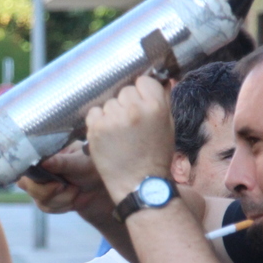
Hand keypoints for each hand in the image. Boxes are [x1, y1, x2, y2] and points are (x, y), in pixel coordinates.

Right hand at [16, 143, 111, 221]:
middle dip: (48, 191)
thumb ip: (62, 162)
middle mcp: (39, 168)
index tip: (54, 181)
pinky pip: (46, 207)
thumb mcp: (80, 162)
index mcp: (45, 153)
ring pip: (39, 199)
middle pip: (27, 184)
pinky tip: (73, 199)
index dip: (33, 176)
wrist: (103, 190)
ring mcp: (41, 184)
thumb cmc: (93, 168)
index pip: (26, 163)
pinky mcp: (46, 199)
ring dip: (61, 199)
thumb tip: (43, 162)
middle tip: (64, 186)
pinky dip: (62, 206)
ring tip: (76, 190)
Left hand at [86, 76, 174, 204]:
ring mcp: (113, 119)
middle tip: (130, 126)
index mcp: (156, 106)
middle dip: (127, 105)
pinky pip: (94, 113)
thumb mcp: (168, 126)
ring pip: (109, 103)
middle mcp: (134, 110)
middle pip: (125, 91)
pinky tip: (108, 137)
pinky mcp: (96, 129)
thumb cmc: (155, 156)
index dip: (142, 93)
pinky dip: (98, 122)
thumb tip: (159, 77)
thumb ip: (161, 101)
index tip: (141, 105)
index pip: (144, 81)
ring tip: (120, 135)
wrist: (139, 184)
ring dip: (112, 115)